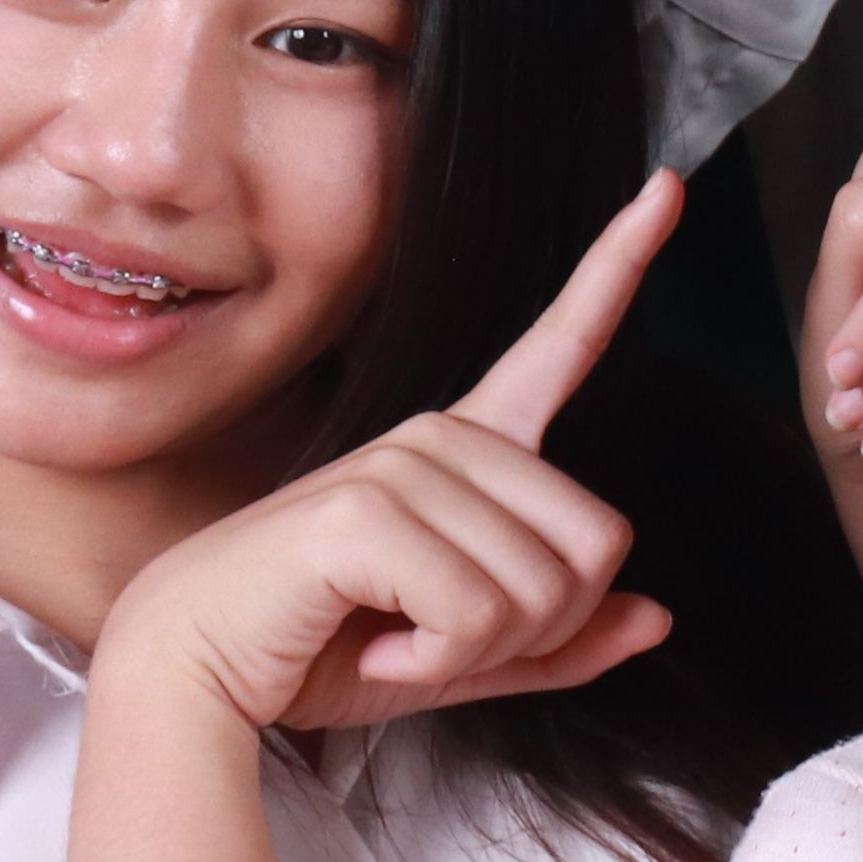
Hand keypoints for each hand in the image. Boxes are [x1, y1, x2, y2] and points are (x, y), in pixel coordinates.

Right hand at [103, 170, 684, 732]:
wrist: (194, 676)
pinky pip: (477, 612)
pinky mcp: (366, 510)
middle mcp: (443, 435)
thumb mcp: (464, 652)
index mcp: (470, 448)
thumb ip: (557, 639)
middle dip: (541, 628)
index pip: (563, 343)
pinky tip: (371, 647)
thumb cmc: (323, 647)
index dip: (621, 264)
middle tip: (442, 641)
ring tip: (396, 639)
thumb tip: (657, 617)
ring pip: (545, 589)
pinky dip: (435, 660)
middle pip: (597, 543)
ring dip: (479, 650)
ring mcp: (404, 462)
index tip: (668, 186)